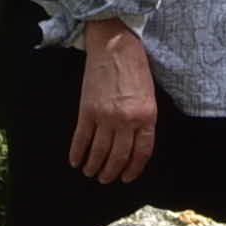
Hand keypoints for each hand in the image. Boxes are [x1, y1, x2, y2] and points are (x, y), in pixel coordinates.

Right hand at [69, 18, 158, 186]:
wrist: (115, 47)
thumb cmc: (136, 69)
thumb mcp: (149, 96)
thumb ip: (144, 121)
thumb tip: (134, 145)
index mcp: (147, 117)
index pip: (142, 152)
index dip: (133, 169)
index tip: (127, 177)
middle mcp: (126, 120)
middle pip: (119, 156)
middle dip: (111, 172)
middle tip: (106, 179)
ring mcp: (105, 117)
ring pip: (99, 152)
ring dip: (94, 166)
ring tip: (91, 173)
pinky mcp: (87, 111)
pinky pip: (81, 139)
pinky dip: (77, 153)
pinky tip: (75, 161)